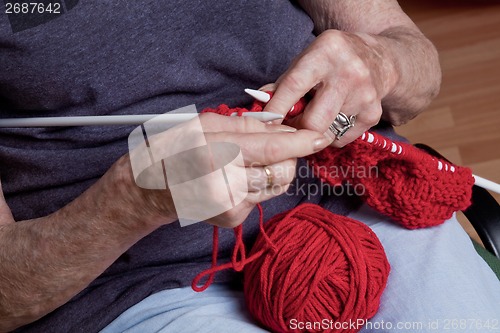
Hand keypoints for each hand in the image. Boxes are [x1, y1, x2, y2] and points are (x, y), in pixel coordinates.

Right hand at [120, 113, 331, 228]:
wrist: (149, 189)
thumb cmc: (174, 149)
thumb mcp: (205, 124)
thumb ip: (248, 126)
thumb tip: (284, 128)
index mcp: (215, 154)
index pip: (272, 148)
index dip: (301, 141)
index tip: (321, 136)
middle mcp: (225, 185)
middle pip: (283, 170)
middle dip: (287, 155)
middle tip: (271, 143)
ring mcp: (230, 207)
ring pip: (277, 185)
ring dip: (272, 169)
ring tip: (246, 160)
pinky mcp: (233, 220)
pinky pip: (262, 196)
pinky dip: (257, 183)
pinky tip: (235, 177)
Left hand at [263, 29, 396, 146]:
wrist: (381, 59)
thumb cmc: (333, 60)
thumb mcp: (307, 58)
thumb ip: (283, 82)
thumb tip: (260, 105)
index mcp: (325, 53)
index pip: (294, 86)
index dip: (276, 108)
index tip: (264, 123)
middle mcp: (348, 73)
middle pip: (314, 121)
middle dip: (296, 129)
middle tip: (289, 127)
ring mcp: (363, 95)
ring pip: (327, 134)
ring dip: (313, 135)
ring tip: (310, 122)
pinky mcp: (373, 114)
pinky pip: (342, 138)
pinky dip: (331, 136)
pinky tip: (332, 120)